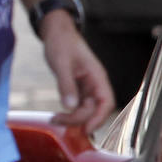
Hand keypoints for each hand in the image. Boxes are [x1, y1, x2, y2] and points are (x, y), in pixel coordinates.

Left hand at [41, 14, 114, 132]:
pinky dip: (70, 112)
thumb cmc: (61, 43)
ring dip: (73, 118)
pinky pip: (78, 105)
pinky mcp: (77, 88)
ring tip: (55, 120)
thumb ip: (66, 84)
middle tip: (58, 120)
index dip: (98, 117)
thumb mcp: (61, 63)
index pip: (106, 102)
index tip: (85, 128)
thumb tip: (70, 106)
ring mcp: (86, 86)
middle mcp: (95, 83)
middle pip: (94, 109)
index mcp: (97, 76)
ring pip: (86, 109)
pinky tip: (59, 116)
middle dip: (79, 119)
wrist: (56, 33)